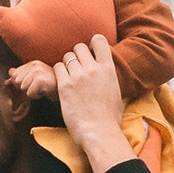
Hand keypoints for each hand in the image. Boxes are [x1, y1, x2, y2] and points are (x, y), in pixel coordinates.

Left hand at [8, 60, 57, 99]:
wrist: (66, 88)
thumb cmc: (51, 85)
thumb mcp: (35, 77)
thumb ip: (21, 73)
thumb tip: (9, 72)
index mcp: (32, 63)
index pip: (15, 75)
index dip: (22, 83)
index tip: (33, 83)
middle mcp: (35, 65)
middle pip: (17, 82)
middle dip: (26, 87)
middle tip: (38, 86)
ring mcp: (38, 72)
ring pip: (23, 88)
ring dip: (32, 92)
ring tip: (42, 89)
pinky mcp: (40, 80)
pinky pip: (29, 93)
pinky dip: (36, 96)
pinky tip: (44, 92)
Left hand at [53, 35, 132, 172]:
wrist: (99, 132)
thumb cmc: (109, 119)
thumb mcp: (116, 93)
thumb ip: (109, 78)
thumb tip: (108, 75)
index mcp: (108, 68)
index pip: (99, 40)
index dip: (92, 44)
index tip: (90, 53)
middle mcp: (93, 68)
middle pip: (79, 47)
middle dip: (77, 55)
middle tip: (76, 68)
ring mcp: (78, 76)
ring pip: (67, 57)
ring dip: (67, 65)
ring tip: (69, 78)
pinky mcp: (64, 85)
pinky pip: (57, 68)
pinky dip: (58, 73)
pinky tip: (62, 83)